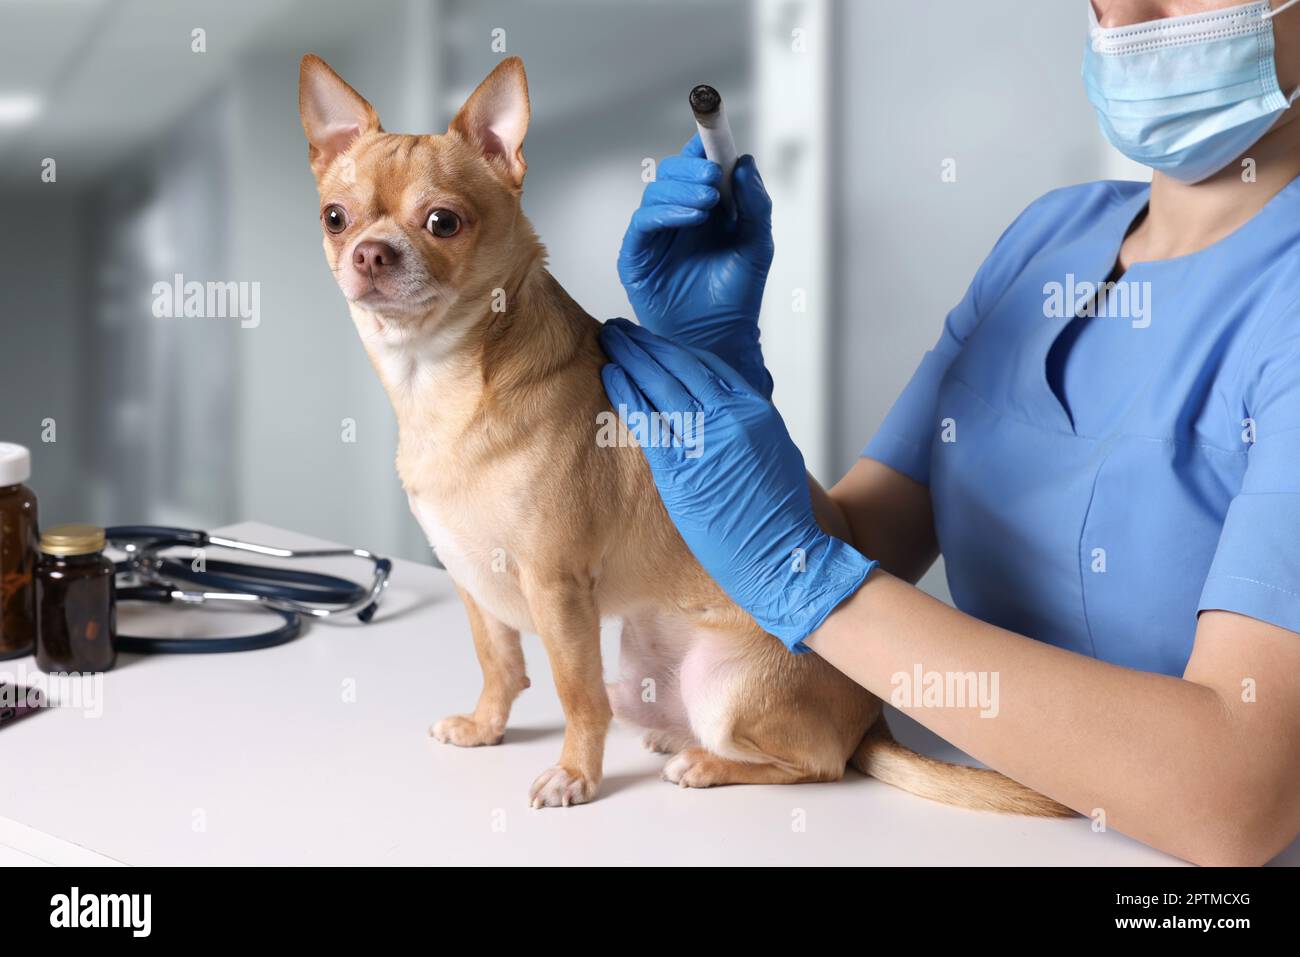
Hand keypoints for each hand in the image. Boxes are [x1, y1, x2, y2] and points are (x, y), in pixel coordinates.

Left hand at [600, 318, 875, 651]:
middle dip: (646, 345)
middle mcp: (731, 417)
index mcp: (754, 409)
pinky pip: (648, 422)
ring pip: (661, 385)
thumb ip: (742, 423)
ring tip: (611, 342)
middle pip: (679, 367)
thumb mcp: (771, 450)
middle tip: (620, 331)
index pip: (706, 365)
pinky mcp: (681, 470)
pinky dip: (628, 394)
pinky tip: (612, 378)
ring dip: (632, 359)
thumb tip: (714, 409)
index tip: (651, 342)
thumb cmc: (778, 512)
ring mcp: (706, 441)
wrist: (784, 555)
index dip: (673, 349)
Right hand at [617, 134, 774, 397]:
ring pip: (656, 191)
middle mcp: (678, 215)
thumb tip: (746, 162)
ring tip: (708, 204)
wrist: (718, 338)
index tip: (711, 120)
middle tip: (714, 179)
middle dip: (693, 168)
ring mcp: (655, 234)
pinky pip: (644, 222)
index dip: (704, 140)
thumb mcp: (757, 245)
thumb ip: (754, 204)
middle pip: (673, 171)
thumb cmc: (737, 295)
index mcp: (706, 207)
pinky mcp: (637, 255)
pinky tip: (692, 217)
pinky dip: (667, 212)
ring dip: (682, 190)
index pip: (699, 163)